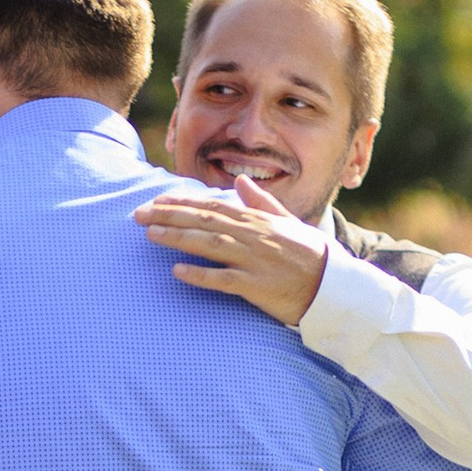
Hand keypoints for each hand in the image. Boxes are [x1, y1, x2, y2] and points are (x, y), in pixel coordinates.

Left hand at [136, 173, 327, 326]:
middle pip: (205, 222)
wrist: (333, 287)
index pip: (213, 206)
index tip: (156, 201)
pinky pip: (225, 280)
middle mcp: (254, 237)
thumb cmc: (308, 254)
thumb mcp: (287, 222)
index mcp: (257, 221)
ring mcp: (255, 261)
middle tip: (137, 215)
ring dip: (179, 238)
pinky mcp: (258, 288)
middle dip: (170, 217)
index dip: (182, 203)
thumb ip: (261, 202)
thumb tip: (241, 183)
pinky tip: (178, 271)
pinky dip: (201, 275)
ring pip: (210, 245)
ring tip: (150, 234)